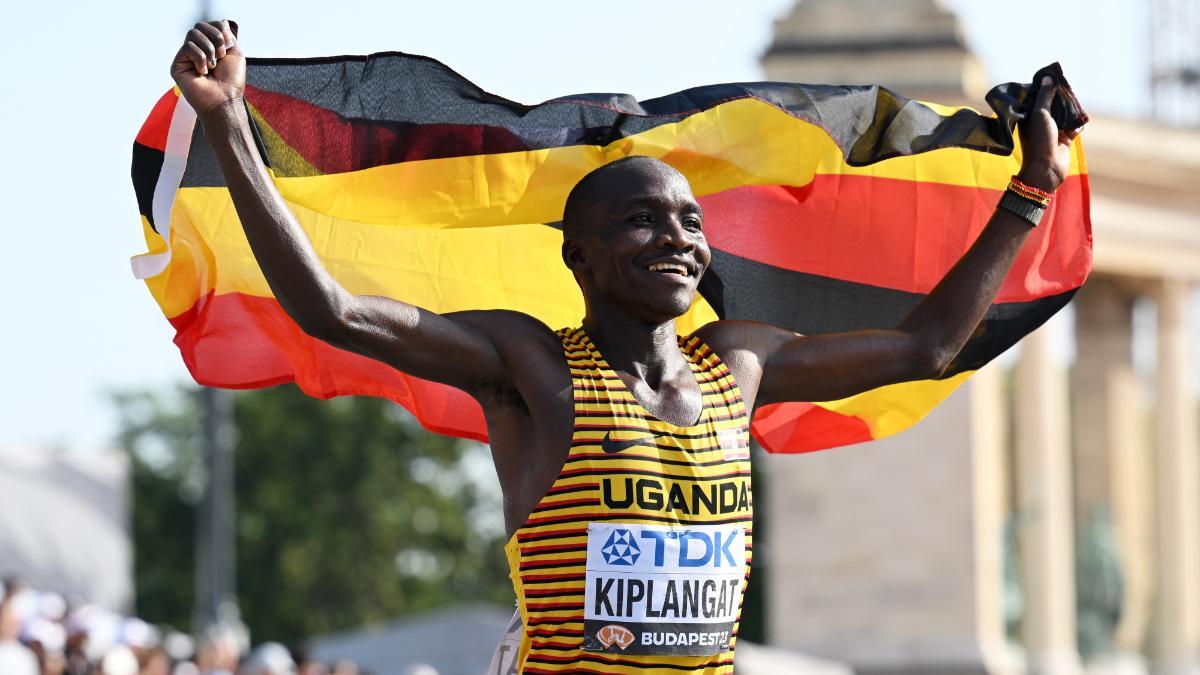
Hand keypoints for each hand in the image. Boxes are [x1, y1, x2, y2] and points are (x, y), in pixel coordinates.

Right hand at [170, 20, 243, 118]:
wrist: (224, 99)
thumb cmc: (231, 81)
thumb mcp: (236, 54)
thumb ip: (228, 36)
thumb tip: (223, 22)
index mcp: (211, 47)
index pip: (209, 25)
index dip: (218, 29)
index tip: (227, 44)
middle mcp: (198, 50)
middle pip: (200, 26)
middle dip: (215, 38)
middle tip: (220, 56)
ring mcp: (187, 57)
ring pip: (193, 34)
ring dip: (208, 50)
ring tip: (212, 66)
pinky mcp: (178, 64)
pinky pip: (188, 47)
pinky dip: (200, 58)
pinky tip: (202, 72)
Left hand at [1016, 76, 1081, 192]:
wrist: (1047, 169)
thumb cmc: (1039, 141)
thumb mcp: (1040, 115)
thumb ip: (1044, 96)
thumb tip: (1047, 78)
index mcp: (1029, 116)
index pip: (1038, 96)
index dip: (1046, 88)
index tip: (1055, 78)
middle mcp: (1040, 122)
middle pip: (1054, 103)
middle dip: (1062, 98)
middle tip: (1069, 91)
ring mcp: (1053, 130)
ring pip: (1066, 113)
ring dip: (1072, 111)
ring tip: (1075, 108)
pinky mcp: (1065, 138)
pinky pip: (1074, 126)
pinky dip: (1077, 125)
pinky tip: (1075, 128)